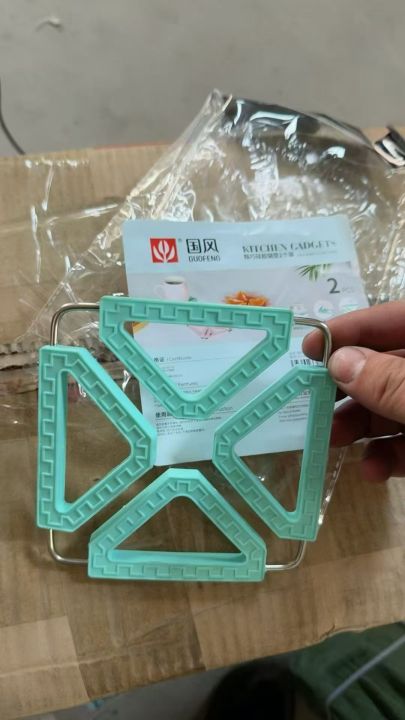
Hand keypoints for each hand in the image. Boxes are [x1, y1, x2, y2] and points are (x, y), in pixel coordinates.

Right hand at [303, 301, 404, 481]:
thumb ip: (390, 383)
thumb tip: (339, 362)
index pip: (395, 318)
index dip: (352, 328)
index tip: (308, 346)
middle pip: (389, 365)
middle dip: (351, 385)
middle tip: (314, 400)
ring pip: (396, 405)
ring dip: (363, 423)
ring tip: (334, 440)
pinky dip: (391, 454)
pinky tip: (373, 471)